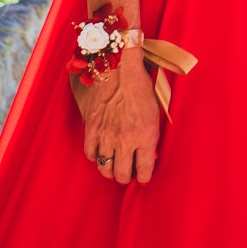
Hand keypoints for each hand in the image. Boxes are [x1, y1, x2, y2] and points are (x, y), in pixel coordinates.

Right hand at [71, 49, 159, 184]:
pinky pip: (91, 154)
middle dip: (127, 178)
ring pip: (105, 168)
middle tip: (128, 175)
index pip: (145, 169)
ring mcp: (106, 136)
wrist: (118, 69)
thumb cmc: (140, 87)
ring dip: (110, 171)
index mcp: (146, 135)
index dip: (145, 177)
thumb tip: (149, 153)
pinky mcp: (92, 129)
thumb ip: (151, 135)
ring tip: (114, 168)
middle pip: (122, 174)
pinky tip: (101, 154)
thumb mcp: (155, 111)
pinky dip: (96, 157)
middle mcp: (126, 140)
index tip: (144, 179)